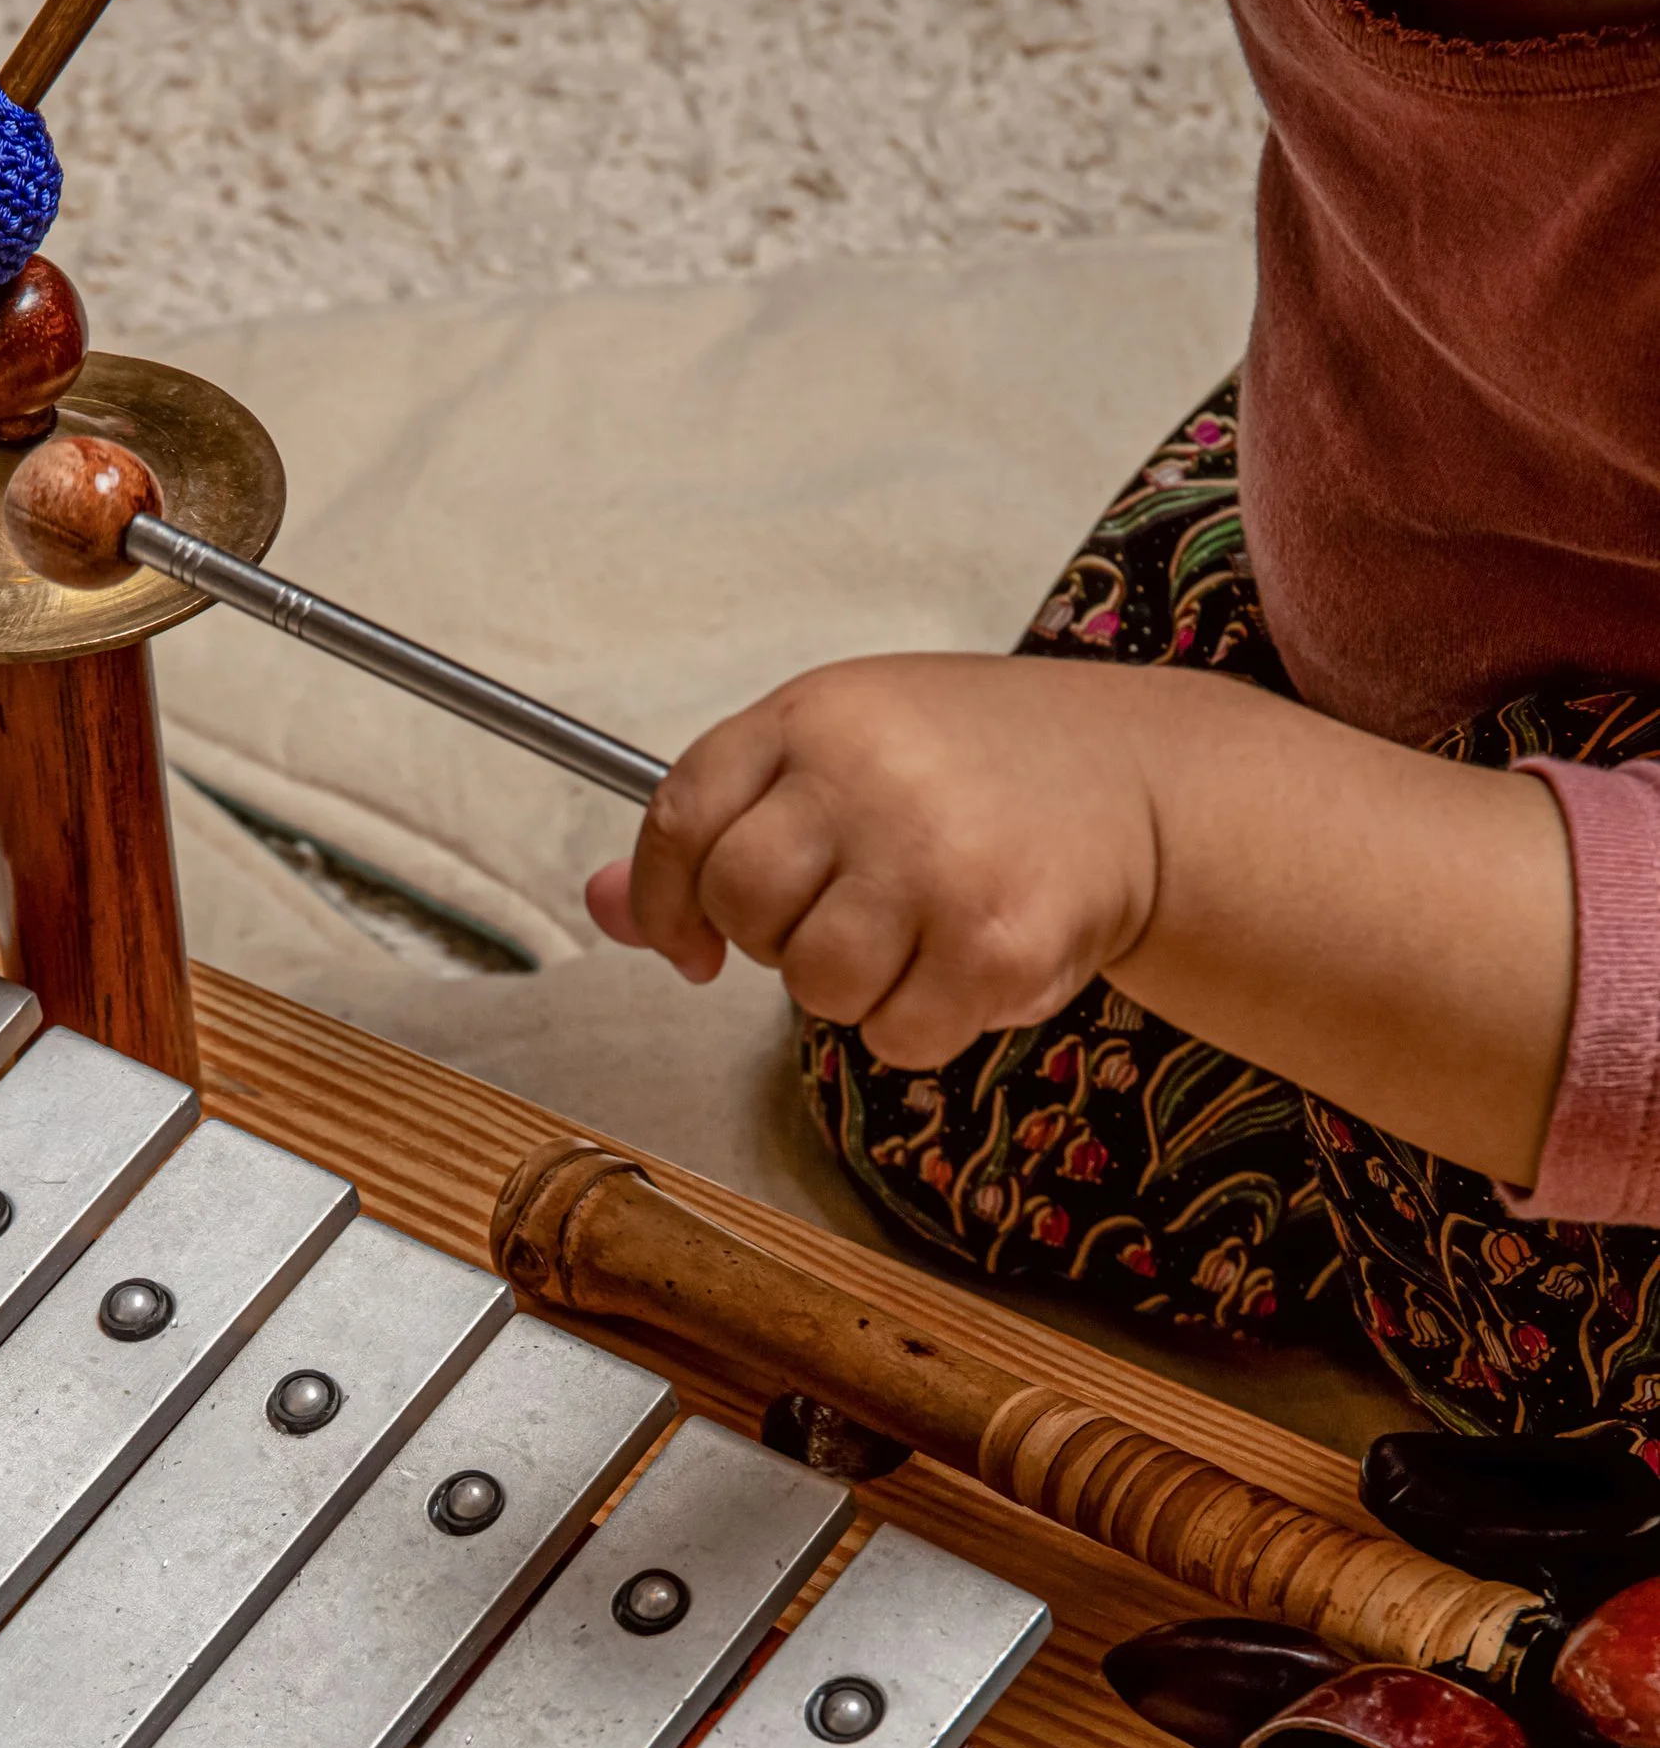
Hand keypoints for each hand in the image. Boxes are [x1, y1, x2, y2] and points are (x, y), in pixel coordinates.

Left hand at [586, 646, 1576, 1188]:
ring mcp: (936, 858)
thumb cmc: (978, 770)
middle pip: (744, 908)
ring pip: (813, 983)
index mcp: (820, 712)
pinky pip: (896, 1034)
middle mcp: (871, 774)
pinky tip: (967, 964)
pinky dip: (921, 1026)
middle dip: (776, 940)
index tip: (692, 939)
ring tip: (918, 934)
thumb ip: (720, 827)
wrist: (1149, 782)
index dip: (666, 897)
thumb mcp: (843, 757)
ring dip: (854, 987)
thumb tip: (597, 908)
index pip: (681, 817)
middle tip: (847, 918)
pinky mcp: (996, 941)